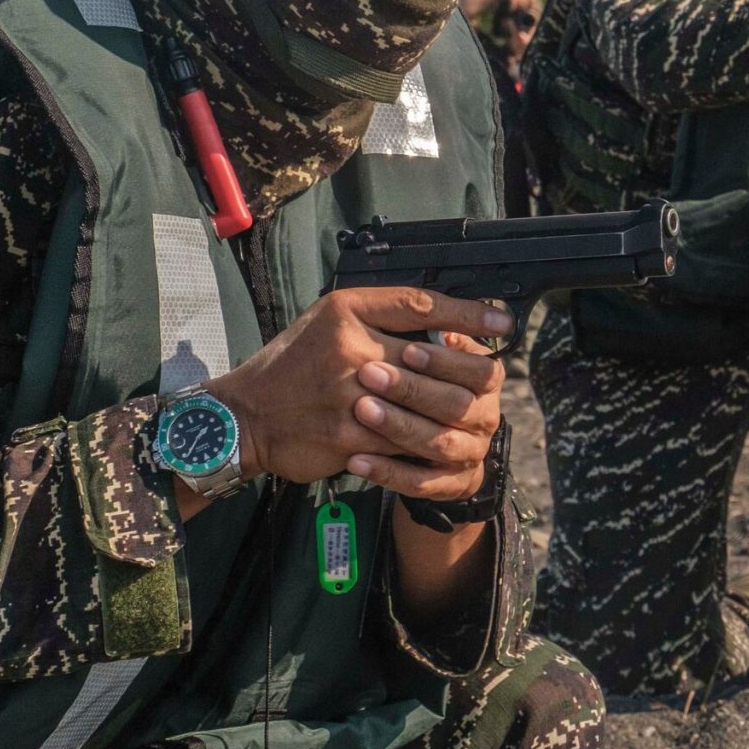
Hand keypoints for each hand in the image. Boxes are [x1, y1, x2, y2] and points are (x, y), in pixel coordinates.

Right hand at [205, 288, 510, 503]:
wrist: (246, 416)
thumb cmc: (292, 365)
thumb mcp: (330, 321)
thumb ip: (381, 317)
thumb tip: (443, 323)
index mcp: (347, 311)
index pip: (421, 305)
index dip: (468, 312)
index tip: (503, 320)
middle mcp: (349, 347)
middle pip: (433, 358)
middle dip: (469, 369)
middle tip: (497, 373)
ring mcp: (349, 394)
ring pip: (423, 404)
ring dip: (451, 410)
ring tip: (476, 411)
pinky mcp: (348, 435)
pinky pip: (401, 441)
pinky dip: (424, 443)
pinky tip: (445, 442)